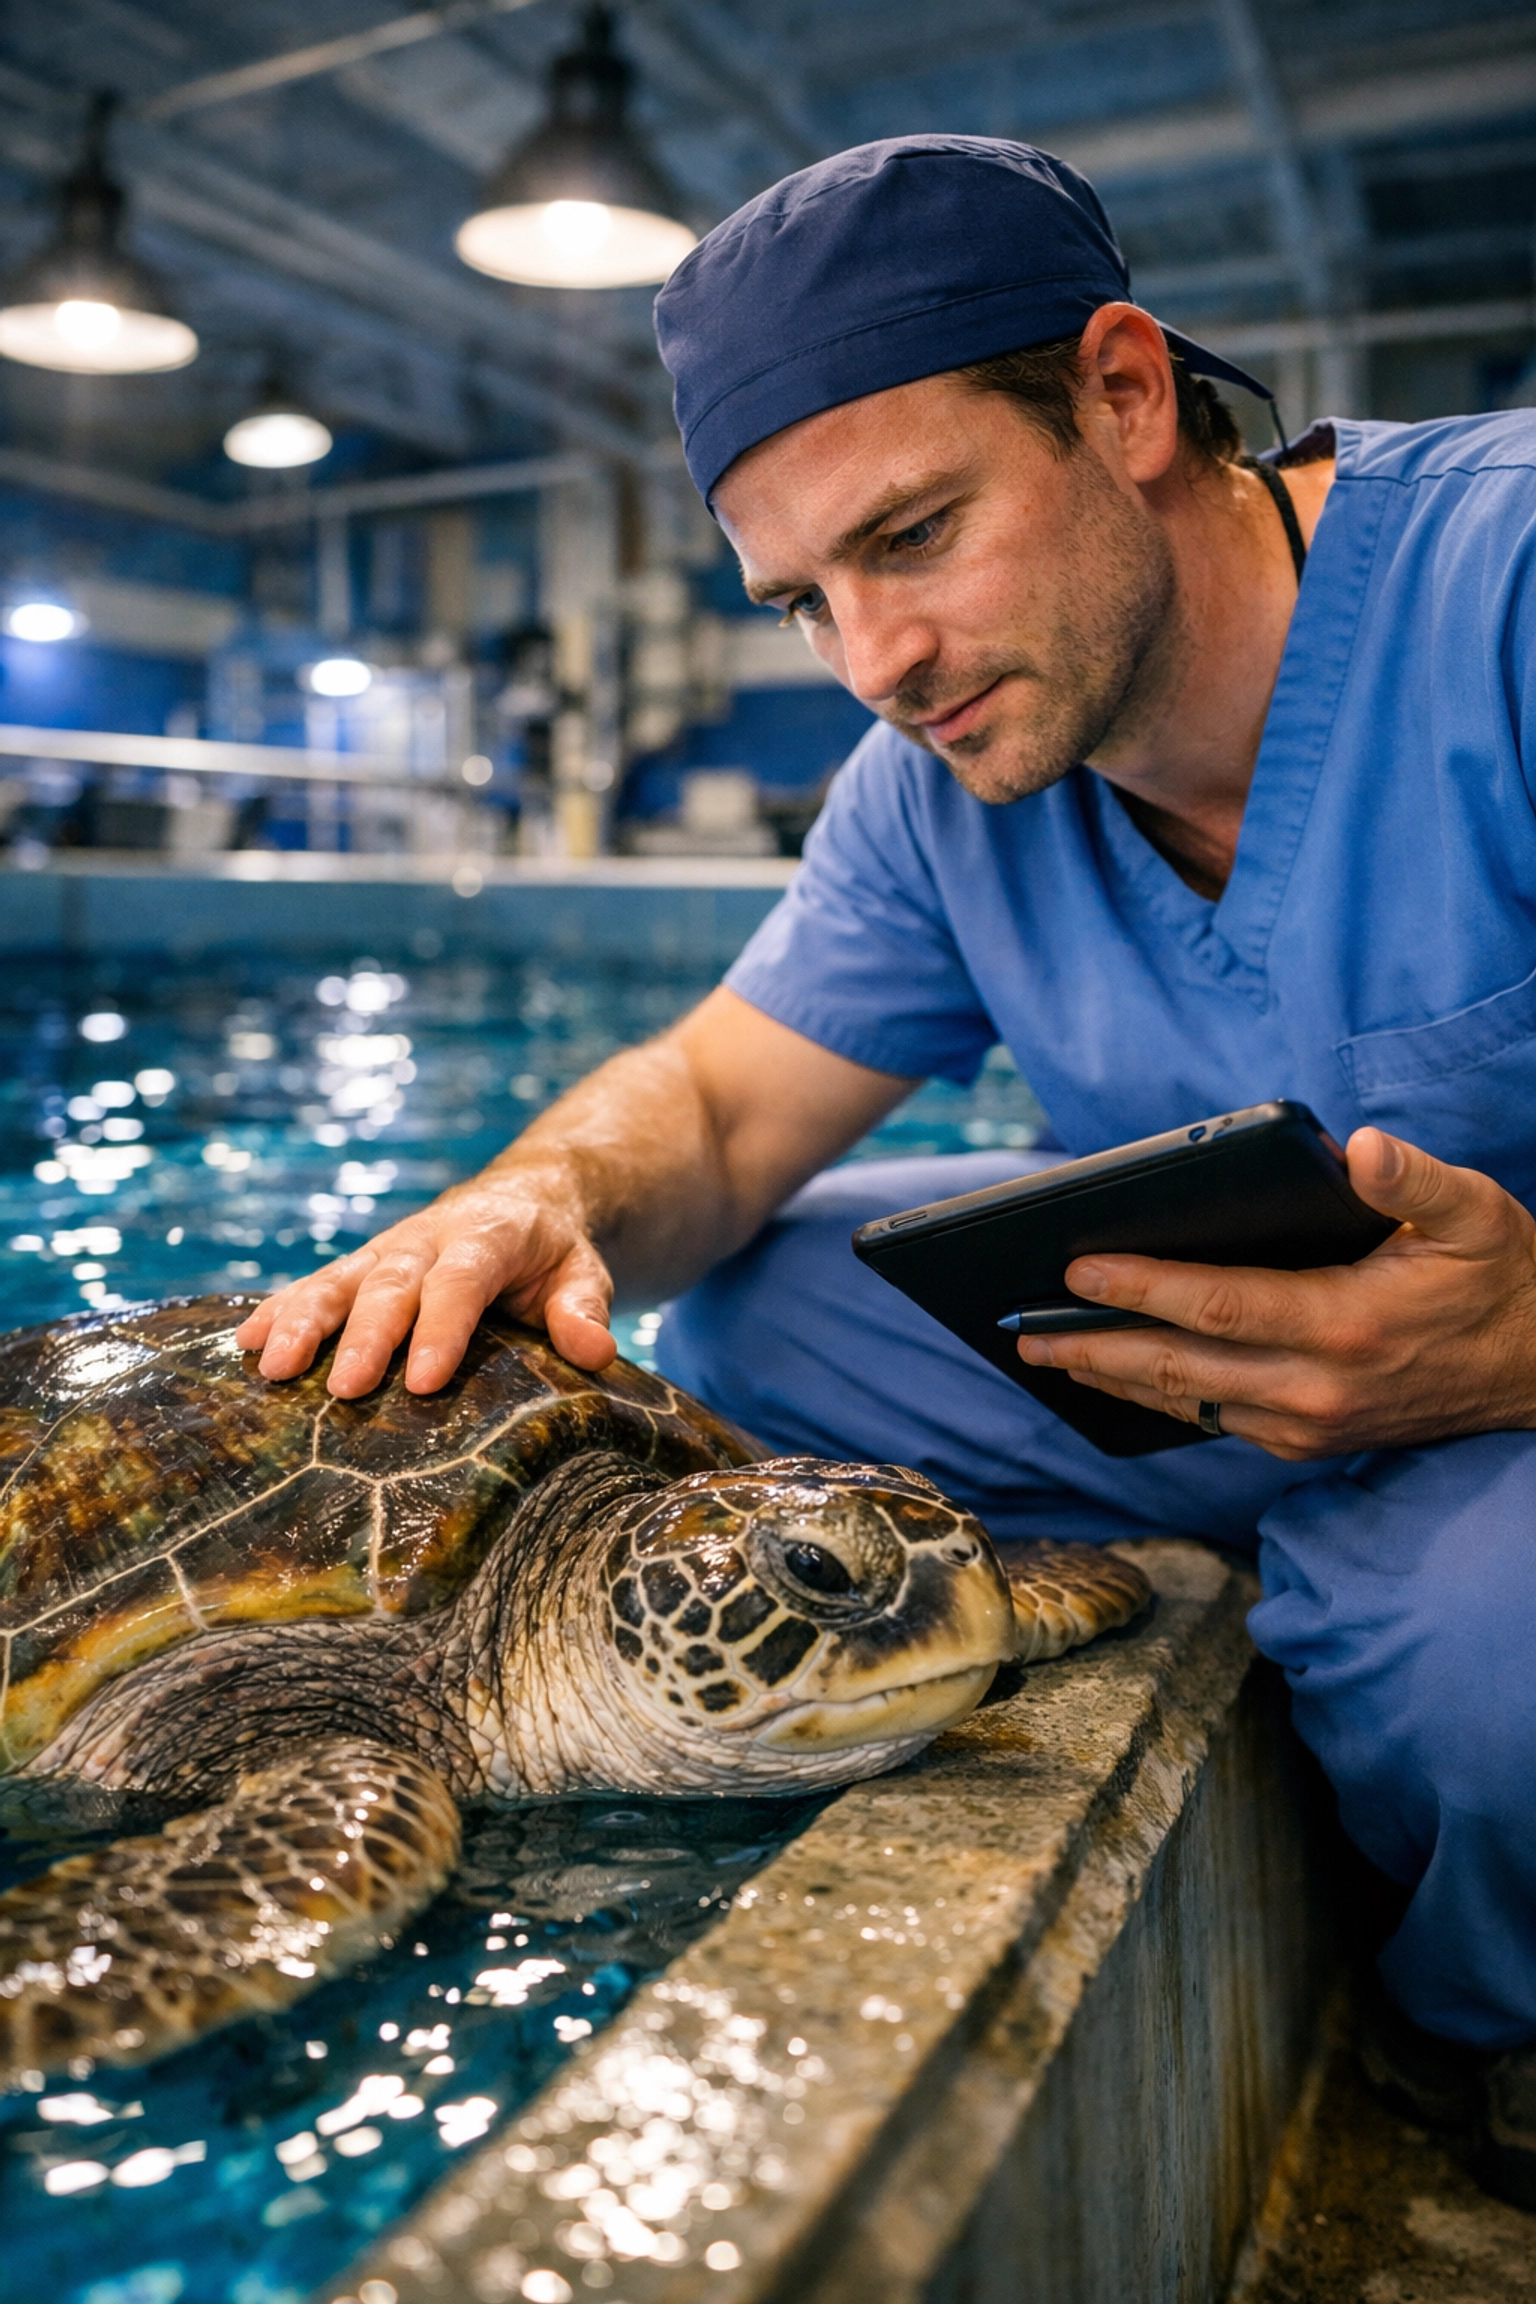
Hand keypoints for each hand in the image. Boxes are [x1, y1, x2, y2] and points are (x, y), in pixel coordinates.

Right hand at [234, 1162, 616, 1397]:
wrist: (521, 1200)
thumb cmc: (553, 1253)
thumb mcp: (584, 1273)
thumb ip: (584, 1310)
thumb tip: (595, 1352)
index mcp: (490, 1235)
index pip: (463, 1280)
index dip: (442, 1327)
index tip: (424, 1380)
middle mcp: (428, 1237)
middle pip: (393, 1284)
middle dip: (367, 1336)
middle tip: (345, 1390)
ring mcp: (387, 1250)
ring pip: (340, 1280)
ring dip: (304, 1321)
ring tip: (273, 1367)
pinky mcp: (361, 1266)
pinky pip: (315, 1286)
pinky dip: (280, 1311)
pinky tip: (247, 1345)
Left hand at [1015, 1128, 1535, 1458]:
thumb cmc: (1501, 1278)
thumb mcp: (1477, 1213)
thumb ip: (1416, 1180)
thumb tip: (1361, 1147)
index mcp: (1347, 1325)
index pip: (1219, 1305)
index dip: (1141, 1286)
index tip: (1075, 1266)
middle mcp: (1318, 1388)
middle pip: (1178, 1368)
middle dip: (1093, 1345)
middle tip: (1022, 1326)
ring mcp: (1307, 1426)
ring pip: (1186, 1402)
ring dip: (1111, 1378)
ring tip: (1045, 1350)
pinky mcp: (1305, 1444)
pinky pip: (1212, 1419)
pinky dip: (1155, 1398)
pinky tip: (1114, 1375)